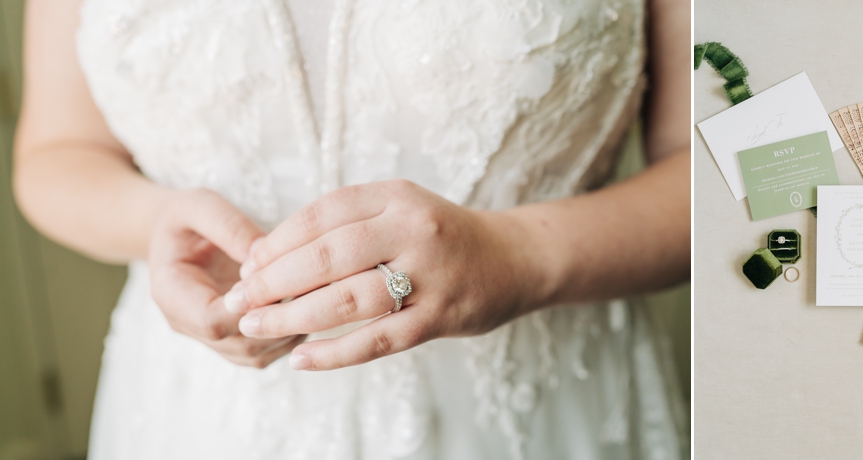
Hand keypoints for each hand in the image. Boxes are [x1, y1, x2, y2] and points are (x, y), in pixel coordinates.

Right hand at [148, 188, 305, 367]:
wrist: (176, 234)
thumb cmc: (186, 217)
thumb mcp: (200, 206)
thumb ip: (229, 228)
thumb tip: (264, 254)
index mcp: (171, 293)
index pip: (212, 321)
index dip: (252, 307)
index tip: (281, 279)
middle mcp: (187, 324)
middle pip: (240, 344)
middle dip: (281, 320)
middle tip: (313, 288)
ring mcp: (209, 337)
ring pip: (255, 354)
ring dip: (290, 331)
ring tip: (315, 296)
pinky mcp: (231, 338)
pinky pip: (263, 352)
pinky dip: (289, 335)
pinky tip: (308, 306)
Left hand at [225, 180, 547, 369]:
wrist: (515, 259)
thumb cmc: (443, 236)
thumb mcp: (401, 209)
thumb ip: (349, 222)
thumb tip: (273, 253)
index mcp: (398, 198)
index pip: (324, 214)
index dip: (279, 239)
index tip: (249, 261)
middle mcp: (414, 231)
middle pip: (328, 255)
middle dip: (275, 279)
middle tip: (240, 299)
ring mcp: (429, 276)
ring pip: (348, 300)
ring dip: (294, 316)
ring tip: (256, 326)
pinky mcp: (439, 318)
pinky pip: (377, 340)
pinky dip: (334, 353)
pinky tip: (301, 359)